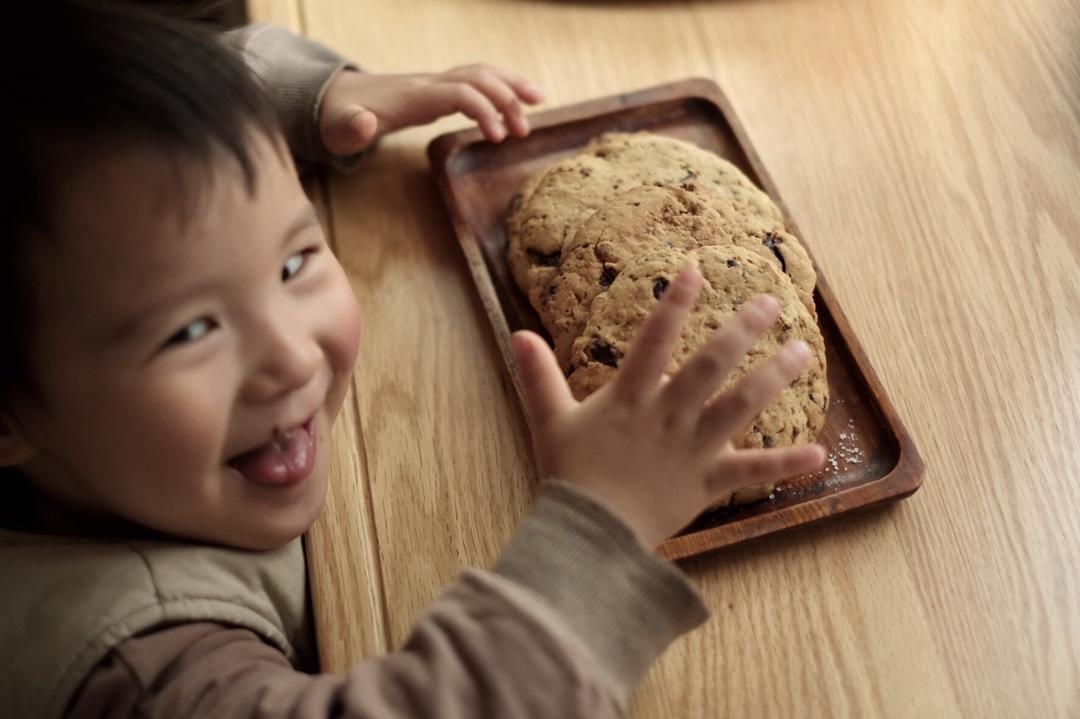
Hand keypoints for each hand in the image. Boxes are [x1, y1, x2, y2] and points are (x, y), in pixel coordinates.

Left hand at [318, 63, 544, 155]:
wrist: (333, 102)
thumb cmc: (337, 121)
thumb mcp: (339, 131)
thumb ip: (352, 128)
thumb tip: (364, 124)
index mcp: (413, 96)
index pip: (459, 92)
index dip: (484, 110)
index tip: (498, 139)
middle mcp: (428, 83)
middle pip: (477, 77)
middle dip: (507, 97)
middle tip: (525, 131)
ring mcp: (434, 83)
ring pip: (480, 74)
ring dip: (511, 85)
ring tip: (539, 102)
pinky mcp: (437, 90)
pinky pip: (475, 82)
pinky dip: (499, 88)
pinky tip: (515, 105)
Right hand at [511, 267, 826, 548]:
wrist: (590, 533)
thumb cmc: (569, 475)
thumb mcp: (548, 421)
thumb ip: (537, 377)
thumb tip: (517, 334)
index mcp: (632, 397)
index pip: (655, 340)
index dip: (675, 303)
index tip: (696, 270)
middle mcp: (669, 415)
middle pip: (712, 364)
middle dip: (742, 329)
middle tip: (769, 302)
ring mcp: (693, 448)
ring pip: (741, 405)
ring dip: (774, 377)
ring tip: (801, 352)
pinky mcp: (709, 482)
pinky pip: (753, 472)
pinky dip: (787, 464)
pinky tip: (820, 453)